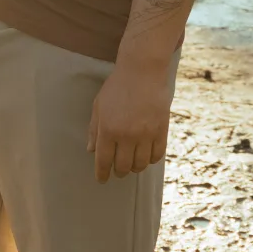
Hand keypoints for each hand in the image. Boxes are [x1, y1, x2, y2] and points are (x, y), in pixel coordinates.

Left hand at [86, 60, 171, 182]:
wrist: (143, 72)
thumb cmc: (117, 87)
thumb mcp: (99, 106)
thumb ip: (94, 129)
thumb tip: (91, 150)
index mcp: (108, 129)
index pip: (104, 161)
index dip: (102, 174)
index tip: (102, 179)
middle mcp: (127, 135)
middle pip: (123, 167)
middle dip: (119, 172)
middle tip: (117, 171)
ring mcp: (146, 134)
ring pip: (141, 165)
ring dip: (135, 168)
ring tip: (131, 164)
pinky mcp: (161, 131)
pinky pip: (157, 155)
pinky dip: (151, 160)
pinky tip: (146, 156)